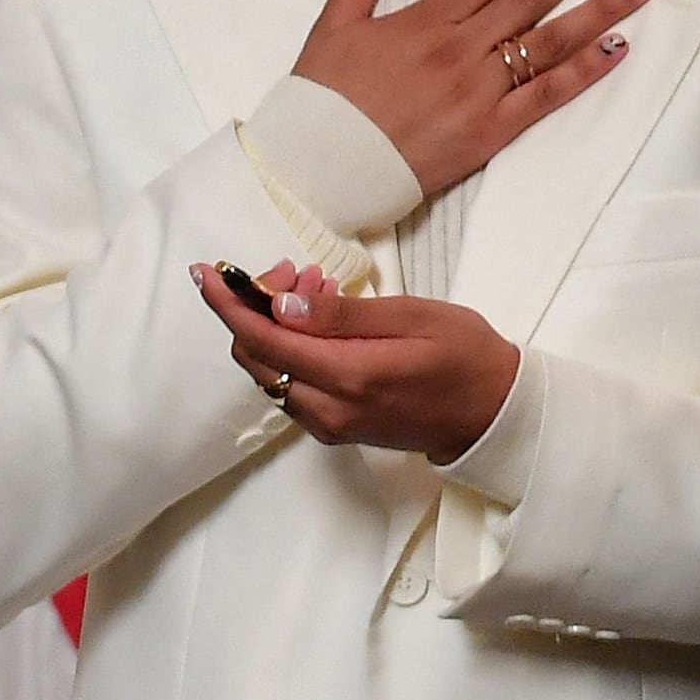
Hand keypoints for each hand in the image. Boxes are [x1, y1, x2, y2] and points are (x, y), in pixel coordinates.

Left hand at [204, 262, 520, 459]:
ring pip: (269, 371)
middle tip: (292, 271)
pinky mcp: (333, 428)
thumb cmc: (466, 357)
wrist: (494, 415)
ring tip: (314, 287)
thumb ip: (342, 315)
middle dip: (256, 308)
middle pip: (255, 357)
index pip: (263, 339)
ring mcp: (328, 424)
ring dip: (275, 327)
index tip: (205, 273)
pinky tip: (318, 322)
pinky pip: (290, 386)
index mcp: (347, 377)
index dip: (228, 304)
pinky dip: (290, 350)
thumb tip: (282, 306)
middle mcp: (327, 409)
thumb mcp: (412, 318)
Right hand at [286, 0, 652, 207]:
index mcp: (425, 21)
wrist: (316, 168)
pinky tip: (618, 48)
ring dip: (600, 9)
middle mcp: (459, 50)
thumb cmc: (321, 101)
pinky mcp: (486, 133)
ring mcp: (477, 92)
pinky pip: (544, 96)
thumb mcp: (332, 30)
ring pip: (549, 41)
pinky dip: (584, 71)